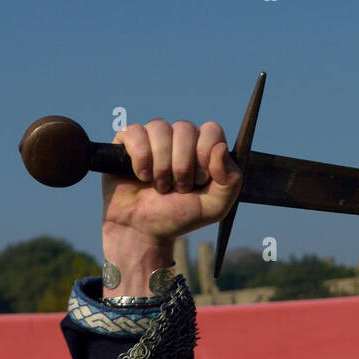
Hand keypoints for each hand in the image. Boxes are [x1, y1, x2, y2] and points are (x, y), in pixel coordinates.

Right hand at [102, 119, 242, 241]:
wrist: (144, 230)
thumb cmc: (179, 217)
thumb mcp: (214, 208)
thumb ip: (230, 181)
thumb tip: (220, 147)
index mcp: (202, 149)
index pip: (211, 130)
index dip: (205, 153)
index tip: (200, 180)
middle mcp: (179, 138)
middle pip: (186, 128)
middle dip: (182, 166)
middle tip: (178, 188)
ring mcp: (153, 136)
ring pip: (160, 128)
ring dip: (162, 166)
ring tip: (160, 186)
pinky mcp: (128, 139)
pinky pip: (136, 132)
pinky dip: (141, 159)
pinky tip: (141, 176)